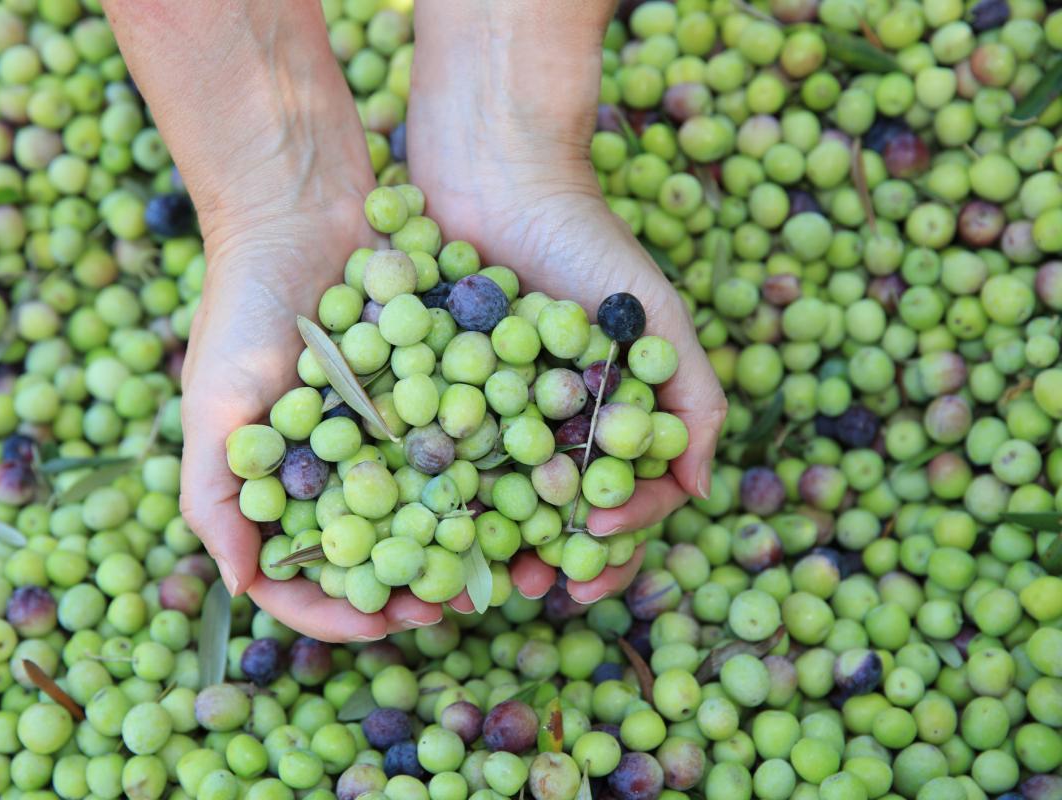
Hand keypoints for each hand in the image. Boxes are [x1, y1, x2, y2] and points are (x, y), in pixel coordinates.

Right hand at [106, 0, 445, 640]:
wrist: (304, 207)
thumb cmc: (245, 304)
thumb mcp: (214, 400)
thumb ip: (215, 492)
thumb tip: (240, 587)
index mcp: (282, 483)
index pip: (305, 575)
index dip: (341, 611)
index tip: (386, 622)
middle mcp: (340, 466)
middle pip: (377, 553)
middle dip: (414, 585)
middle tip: (456, 604)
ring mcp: (389, 429)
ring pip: (428, 506)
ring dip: (461, 541)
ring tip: (500, 562)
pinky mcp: (434, 388)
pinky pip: (464, 442)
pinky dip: (489, 472)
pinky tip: (525, 491)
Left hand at [408, 0, 727, 604]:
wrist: (496, 176)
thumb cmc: (585, 244)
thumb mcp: (651, 318)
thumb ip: (690, 396)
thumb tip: (699, 488)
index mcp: (608, 417)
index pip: (623, 498)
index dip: (617, 538)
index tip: (595, 550)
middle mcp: (551, 426)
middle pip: (553, 516)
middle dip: (547, 559)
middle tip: (529, 587)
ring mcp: (491, 415)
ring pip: (493, 502)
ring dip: (487, 545)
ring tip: (472, 576)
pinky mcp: (434, 396)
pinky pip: (437, 459)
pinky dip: (434, 497)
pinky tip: (420, 524)